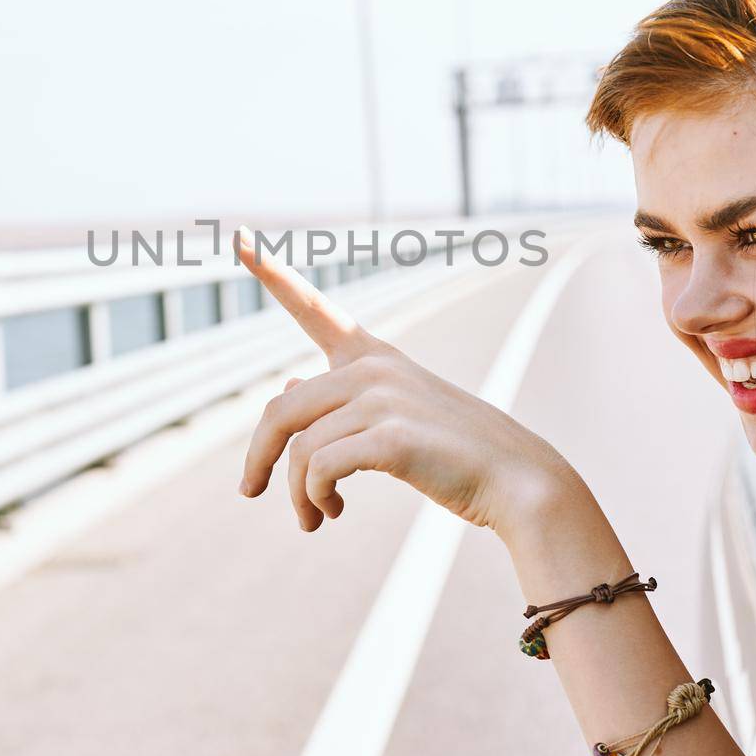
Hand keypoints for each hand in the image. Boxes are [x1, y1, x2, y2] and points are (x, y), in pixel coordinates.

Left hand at [232, 227, 569, 533]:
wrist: (516, 480)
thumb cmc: (452, 450)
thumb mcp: (393, 414)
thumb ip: (337, 400)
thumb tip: (283, 389)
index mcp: (373, 356)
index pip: (314, 308)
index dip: (272, 274)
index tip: (239, 237)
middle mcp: (373, 369)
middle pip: (280, 411)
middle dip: (259, 458)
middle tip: (250, 492)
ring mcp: (384, 400)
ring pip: (299, 450)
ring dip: (296, 493)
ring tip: (313, 518)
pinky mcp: (391, 439)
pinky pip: (320, 470)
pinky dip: (315, 498)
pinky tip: (330, 511)